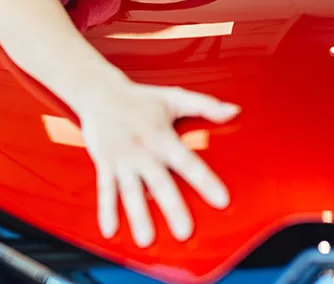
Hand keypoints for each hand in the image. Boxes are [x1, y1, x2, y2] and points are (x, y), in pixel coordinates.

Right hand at [77, 82, 239, 246]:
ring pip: (131, 191)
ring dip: (139, 216)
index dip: (205, 181)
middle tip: (185, 232)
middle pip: (160, 183)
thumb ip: (205, 106)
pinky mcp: (105, 164)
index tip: (222, 200)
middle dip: (172, 208)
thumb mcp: (174, 97)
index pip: (187, 161)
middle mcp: (142, 150)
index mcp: (161, 136)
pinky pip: (105, 189)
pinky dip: (106, 210)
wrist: (99, 92)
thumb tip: (234, 111)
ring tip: (146, 239)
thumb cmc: (140, 98)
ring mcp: (122, 159)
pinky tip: (111, 231)